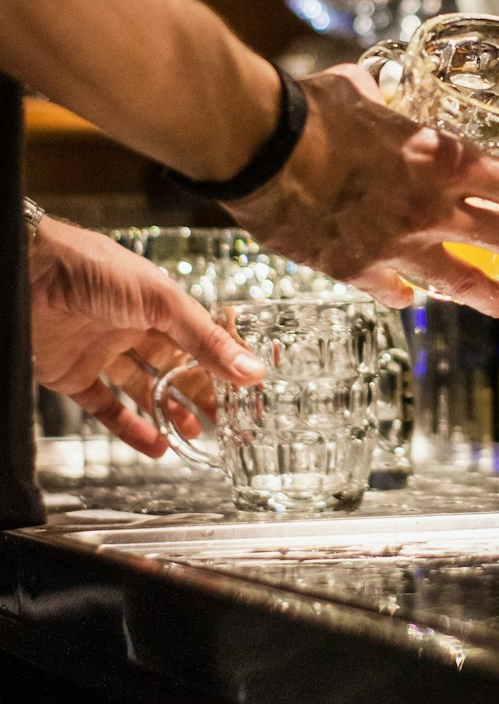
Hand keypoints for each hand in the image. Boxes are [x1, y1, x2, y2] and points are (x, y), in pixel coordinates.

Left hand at [29, 215, 265, 456]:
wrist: (31, 273)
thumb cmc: (98, 270)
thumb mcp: (162, 302)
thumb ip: (204, 339)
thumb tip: (251, 370)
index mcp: (158, 303)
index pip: (198, 336)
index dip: (221, 361)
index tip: (246, 387)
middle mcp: (133, 326)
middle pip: (174, 366)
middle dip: (199, 392)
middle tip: (225, 419)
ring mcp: (103, 351)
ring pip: (143, 388)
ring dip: (169, 411)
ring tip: (194, 435)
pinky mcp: (74, 374)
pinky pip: (106, 407)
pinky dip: (129, 428)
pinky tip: (155, 445)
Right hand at [226, 63, 498, 315]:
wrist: (263, 151)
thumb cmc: (312, 111)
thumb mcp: (358, 90)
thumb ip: (378, 97)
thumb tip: (373, 90)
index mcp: (440, 157)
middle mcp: (429, 206)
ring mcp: (396, 243)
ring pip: (455, 277)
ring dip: (483, 292)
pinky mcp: (356, 268)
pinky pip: (390, 289)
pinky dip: (401, 293)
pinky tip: (407, 299)